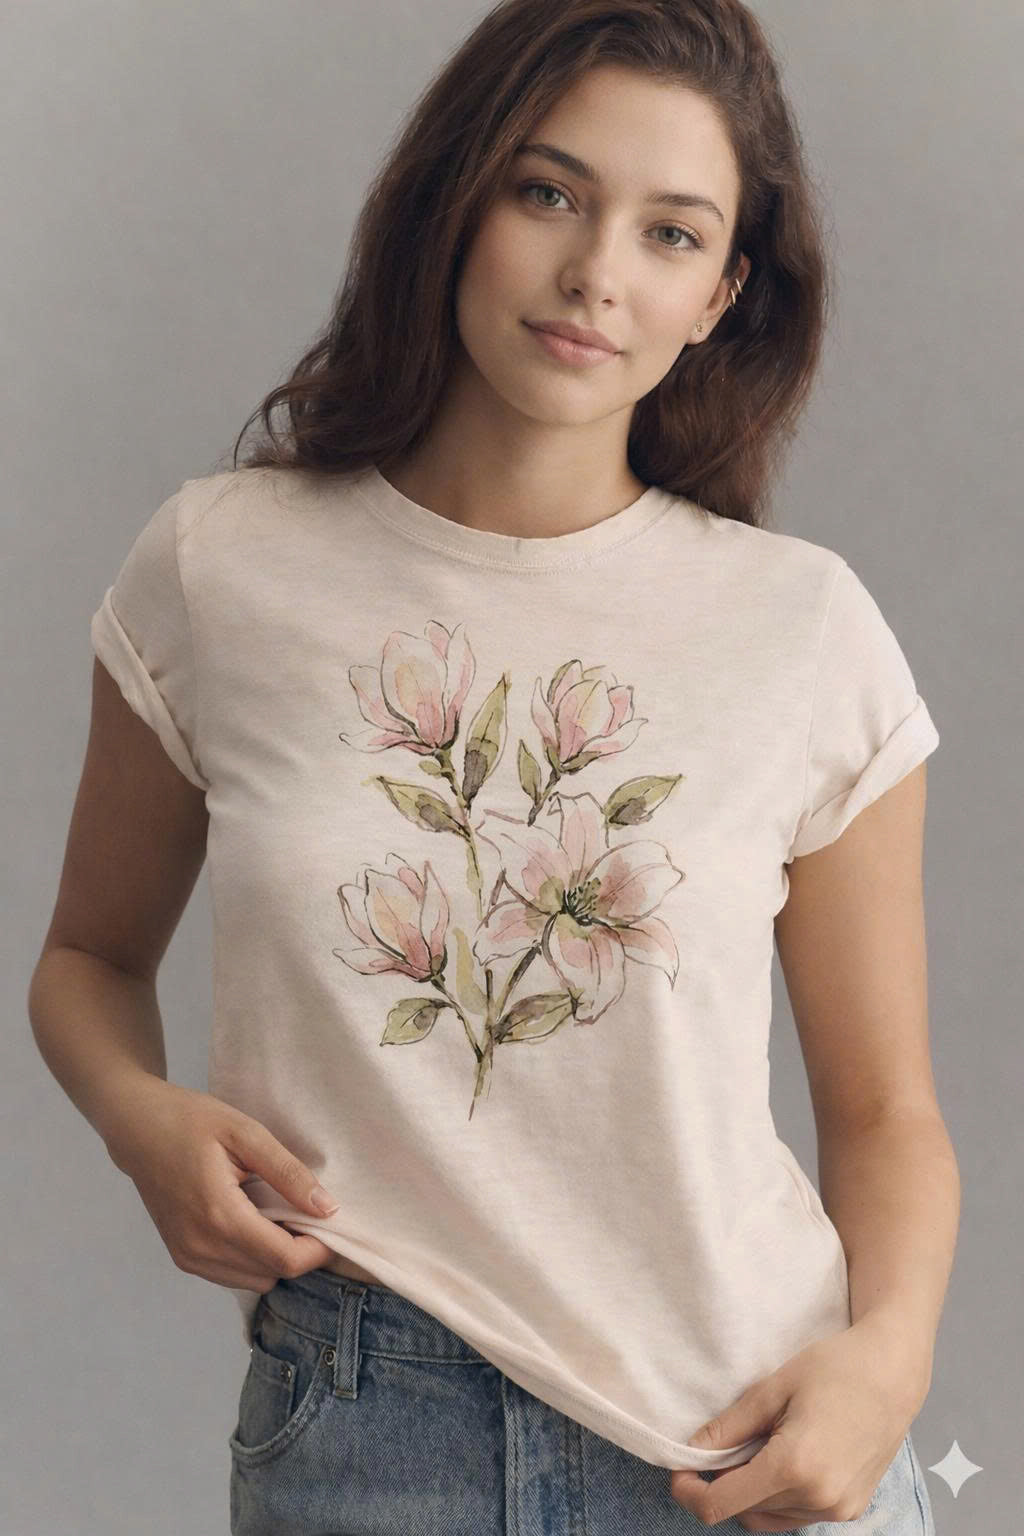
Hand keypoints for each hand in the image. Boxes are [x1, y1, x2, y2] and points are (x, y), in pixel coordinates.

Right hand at [105, 1076, 341, 1291]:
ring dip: (274, 1256)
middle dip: (298, 1250)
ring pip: (253, 1281)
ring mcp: (187, 1257)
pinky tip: (253, 1220)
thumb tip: (328, 1209)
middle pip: (271, 1275)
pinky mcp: (182, 1257)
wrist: (137, 1127)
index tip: (331, 1221)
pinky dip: (251, 1258)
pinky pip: (232, 1274)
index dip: (317, 1250)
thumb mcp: (246, 1133)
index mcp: (219, 1216)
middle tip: (303, 1209)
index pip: (283, 1260)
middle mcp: (200, 1247)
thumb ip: (288, 1173)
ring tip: (276, 1212)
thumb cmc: (191, 1121)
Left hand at [669, 1317, 929, 1529]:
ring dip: (751, 1494)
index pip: (722, 1505)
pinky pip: (797, 1516)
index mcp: (794, 1467)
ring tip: (755, 1448)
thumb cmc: (835, 1368)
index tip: (680, 1472)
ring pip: (771, 1518)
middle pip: (745, 1511)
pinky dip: (778, 1497)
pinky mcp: (851, 1508)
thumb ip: (731, 1425)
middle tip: (720, 1448)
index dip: (691, 1493)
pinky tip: (781, 1460)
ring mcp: (838, 1509)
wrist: (893, 1372)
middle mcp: (818, 1498)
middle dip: (723, 1486)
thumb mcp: (775, 1387)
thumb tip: (695, 1450)